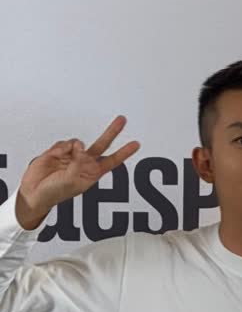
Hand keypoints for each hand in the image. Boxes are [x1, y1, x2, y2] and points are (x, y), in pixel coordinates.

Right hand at [16, 117, 140, 228]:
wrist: (34, 191)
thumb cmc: (54, 192)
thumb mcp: (72, 181)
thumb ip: (79, 162)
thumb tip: (80, 146)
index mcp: (91, 174)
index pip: (112, 161)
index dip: (124, 152)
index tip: (136, 143)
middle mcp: (84, 163)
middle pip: (102, 144)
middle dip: (112, 131)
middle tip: (122, 119)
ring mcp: (72, 156)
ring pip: (78, 142)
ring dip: (72, 148)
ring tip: (64, 160)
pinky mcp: (59, 151)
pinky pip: (64, 143)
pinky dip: (59, 149)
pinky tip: (55, 157)